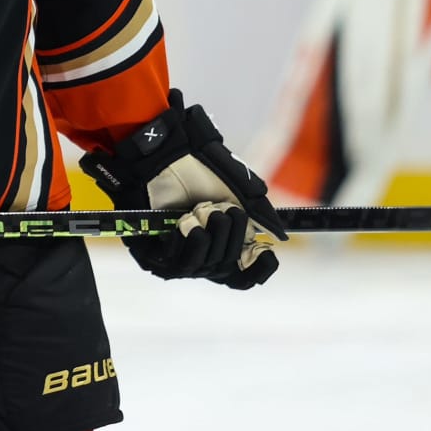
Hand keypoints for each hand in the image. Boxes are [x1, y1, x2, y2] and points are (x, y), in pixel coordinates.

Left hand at [80, 90, 285, 287]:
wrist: (167, 154)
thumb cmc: (201, 170)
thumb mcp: (240, 190)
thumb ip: (260, 215)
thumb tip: (278, 237)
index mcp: (223, 243)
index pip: (243, 275)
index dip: (258, 270)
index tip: (265, 252)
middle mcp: (202, 255)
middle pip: (225, 270)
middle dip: (230, 237)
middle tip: (224, 209)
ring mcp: (177, 256)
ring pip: (203, 267)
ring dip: (209, 236)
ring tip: (203, 210)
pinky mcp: (152, 254)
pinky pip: (176, 263)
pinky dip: (186, 242)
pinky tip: (186, 222)